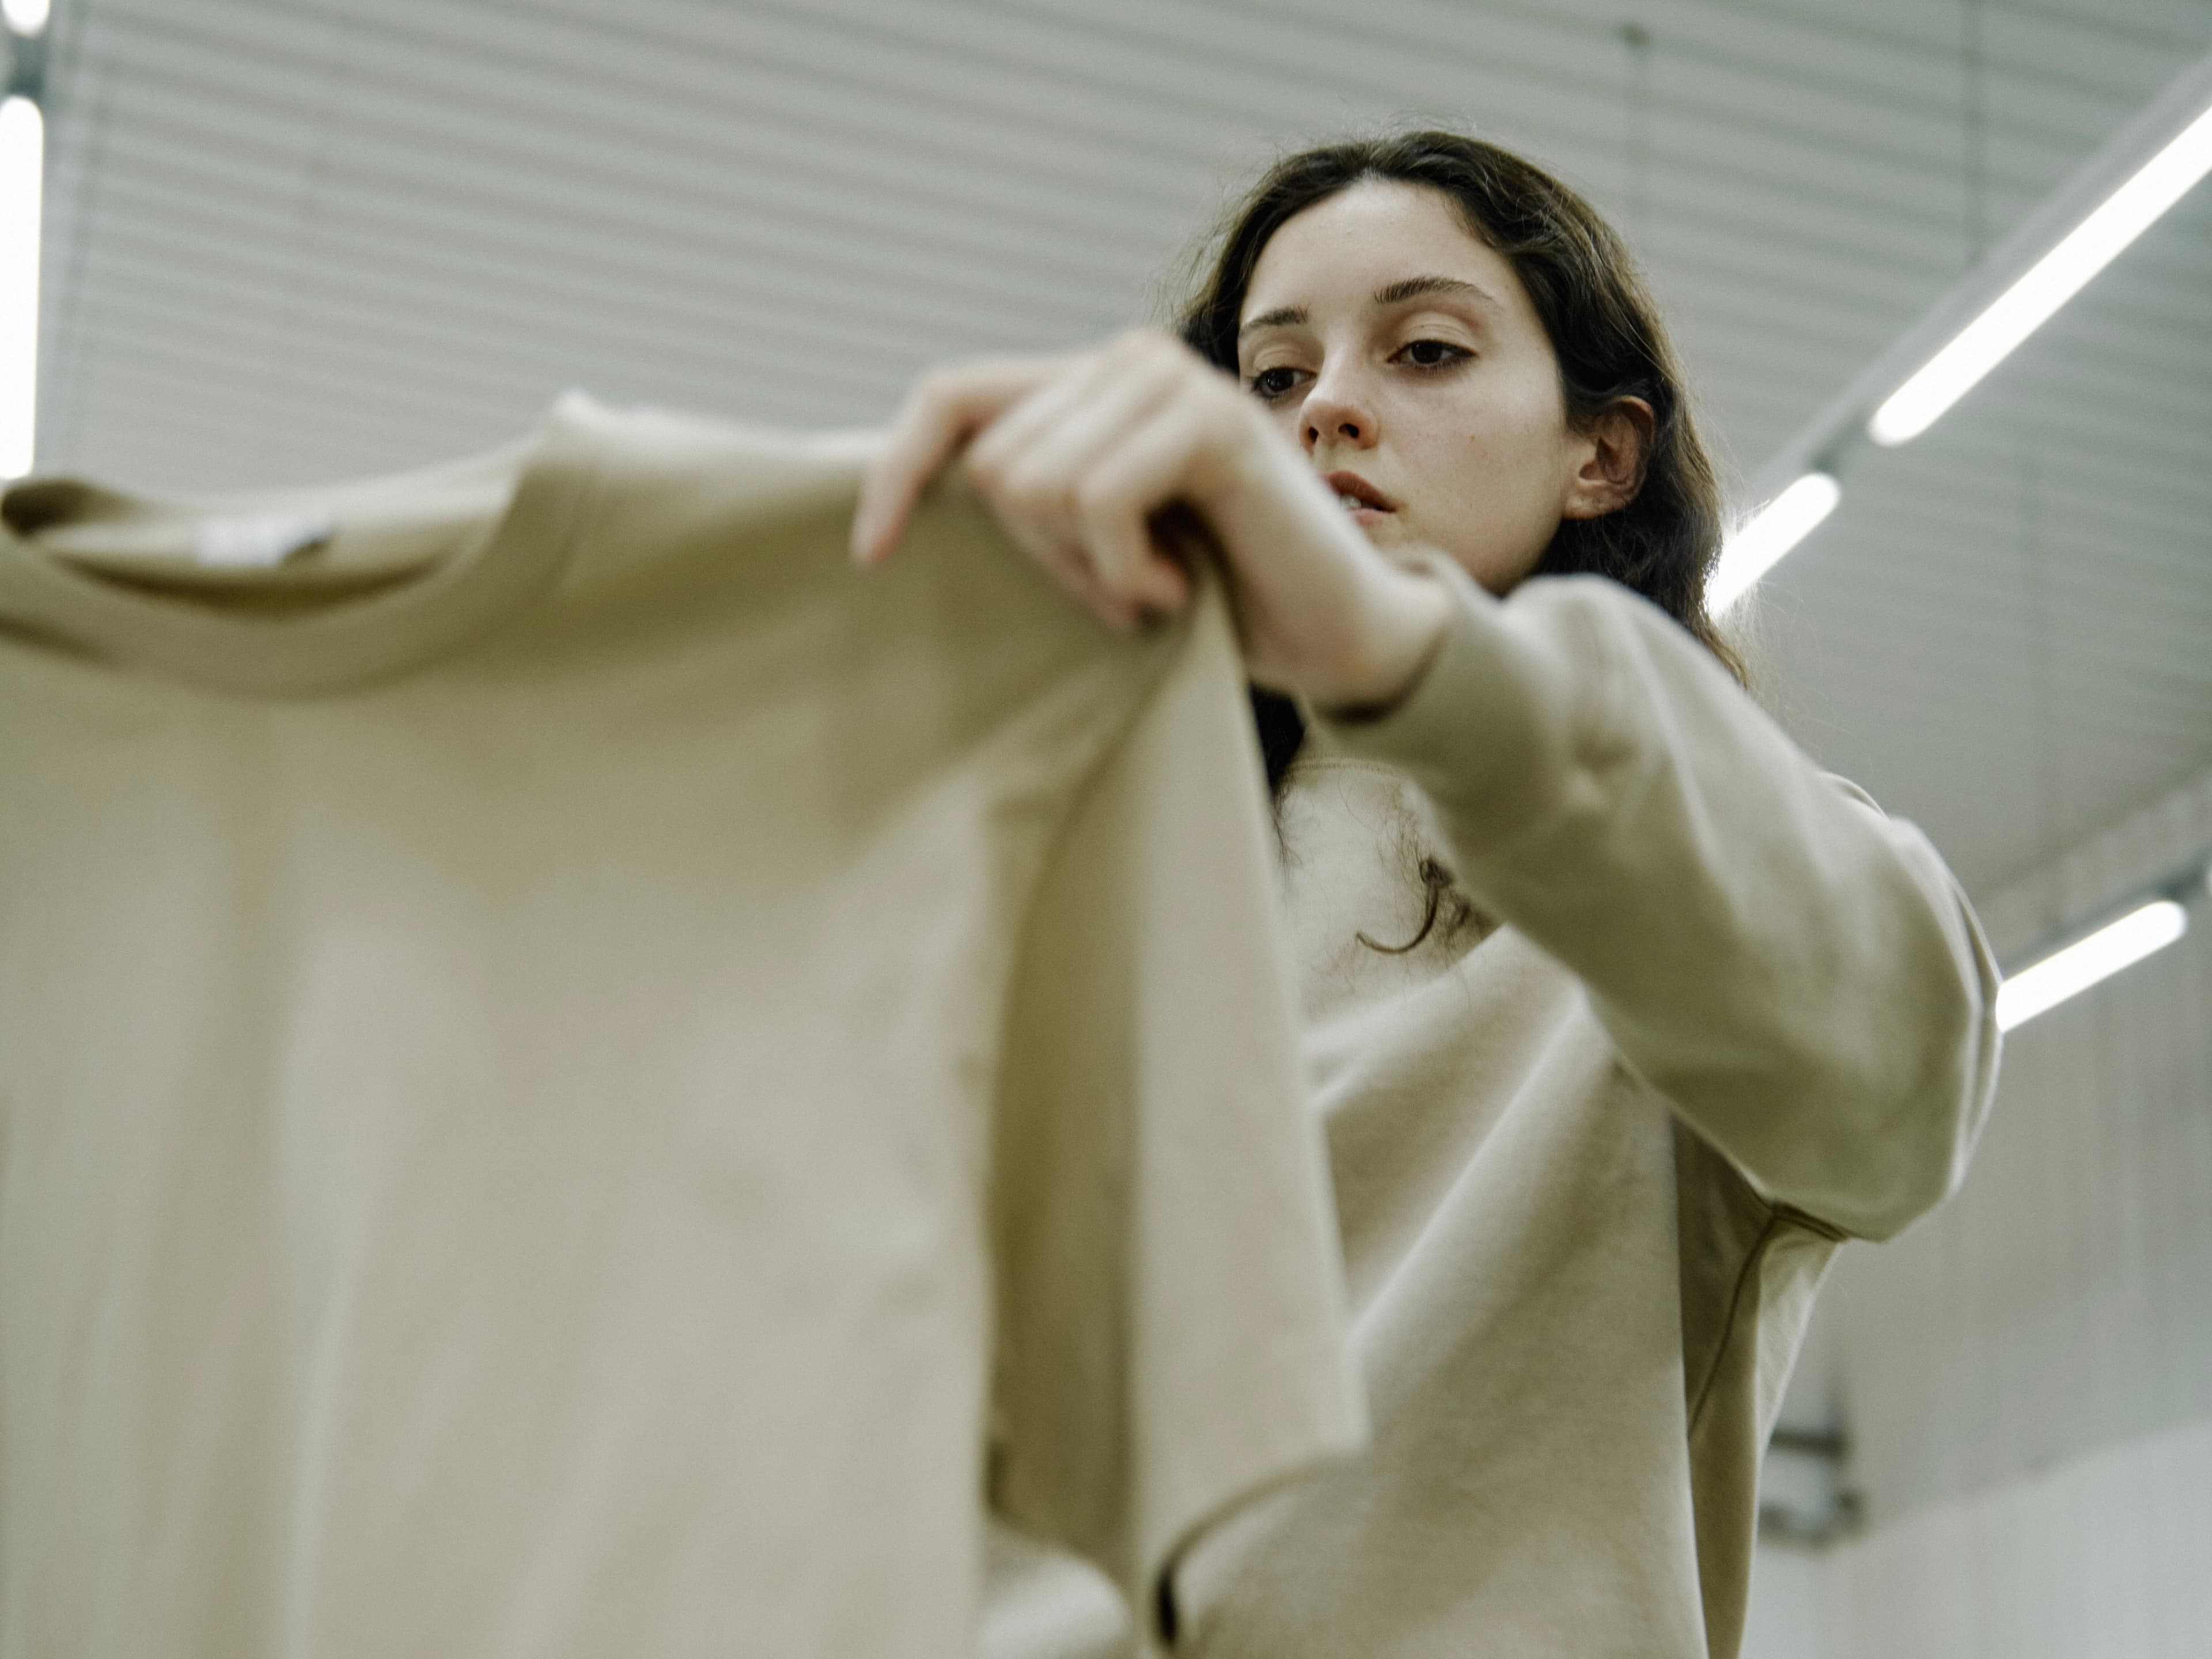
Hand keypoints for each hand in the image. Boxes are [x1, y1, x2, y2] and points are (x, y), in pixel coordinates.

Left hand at [850, 329, 1452, 712]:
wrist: (1335, 636)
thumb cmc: (1215, 597)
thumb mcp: (1094, 549)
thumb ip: (1027, 504)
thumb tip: (886, 511)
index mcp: (1091, 384)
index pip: (950, 396)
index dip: (897, 471)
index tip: (872, 557)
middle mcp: (1126, 361)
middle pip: (992, 465)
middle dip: (1043, 556)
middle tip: (1121, 588)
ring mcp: (1170, 381)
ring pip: (1034, 485)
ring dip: (1089, 570)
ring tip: (1155, 585)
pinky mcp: (1212, 423)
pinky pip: (1096, 500)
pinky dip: (1124, 568)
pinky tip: (1178, 585)